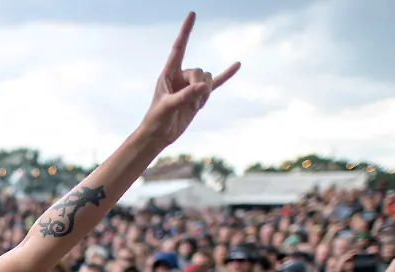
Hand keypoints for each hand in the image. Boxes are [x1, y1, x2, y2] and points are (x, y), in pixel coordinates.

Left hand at [140, 12, 239, 146]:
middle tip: (190, 101)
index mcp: (169, 73)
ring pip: (208, 79)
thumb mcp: (167, 107)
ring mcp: (191, 86)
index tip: (192, 14)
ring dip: (205, 94)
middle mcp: (180, 76)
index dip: (186, 32)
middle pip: (200, 70)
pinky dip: (226, 76)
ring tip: (193, 107)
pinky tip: (237, 65)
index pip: (179, 48)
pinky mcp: (198, 96)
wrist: (159, 135)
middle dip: (199, 86)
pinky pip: (215, 83)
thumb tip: (203, 87)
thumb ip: (185, 96)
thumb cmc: (157, 120)